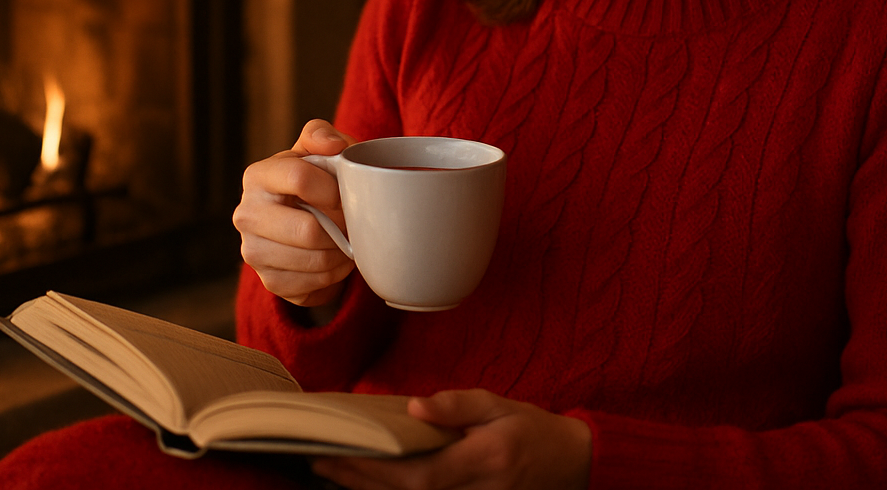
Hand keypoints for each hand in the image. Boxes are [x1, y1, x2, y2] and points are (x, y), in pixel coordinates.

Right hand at [233, 119, 355, 308]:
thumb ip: (321, 135)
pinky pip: (312, 285)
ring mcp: (253, 252)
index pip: (299, 178)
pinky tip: (337, 260)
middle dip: (341, 228)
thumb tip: (332, 145)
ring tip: (348, 241)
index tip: (347, 195)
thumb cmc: (315, 180)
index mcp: (257, 176)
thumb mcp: (318, 151)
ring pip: (314, 260)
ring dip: (341, 254)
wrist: (304, 222)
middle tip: (354, 224)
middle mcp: (246, 214)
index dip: (334, 189)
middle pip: (308, 230)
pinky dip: (334, 275)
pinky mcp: (269, 281)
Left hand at [312, 389, 590, 489]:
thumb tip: (414, 408)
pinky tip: (363, 482)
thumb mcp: (498, 405)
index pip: (418, 476)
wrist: (570, 465)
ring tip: (328, 470)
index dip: (373, 471)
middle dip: (357, 480)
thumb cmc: (531, 429)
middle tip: (317, 460)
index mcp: (482, 462)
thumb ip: (458, 406)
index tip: (336, 454)